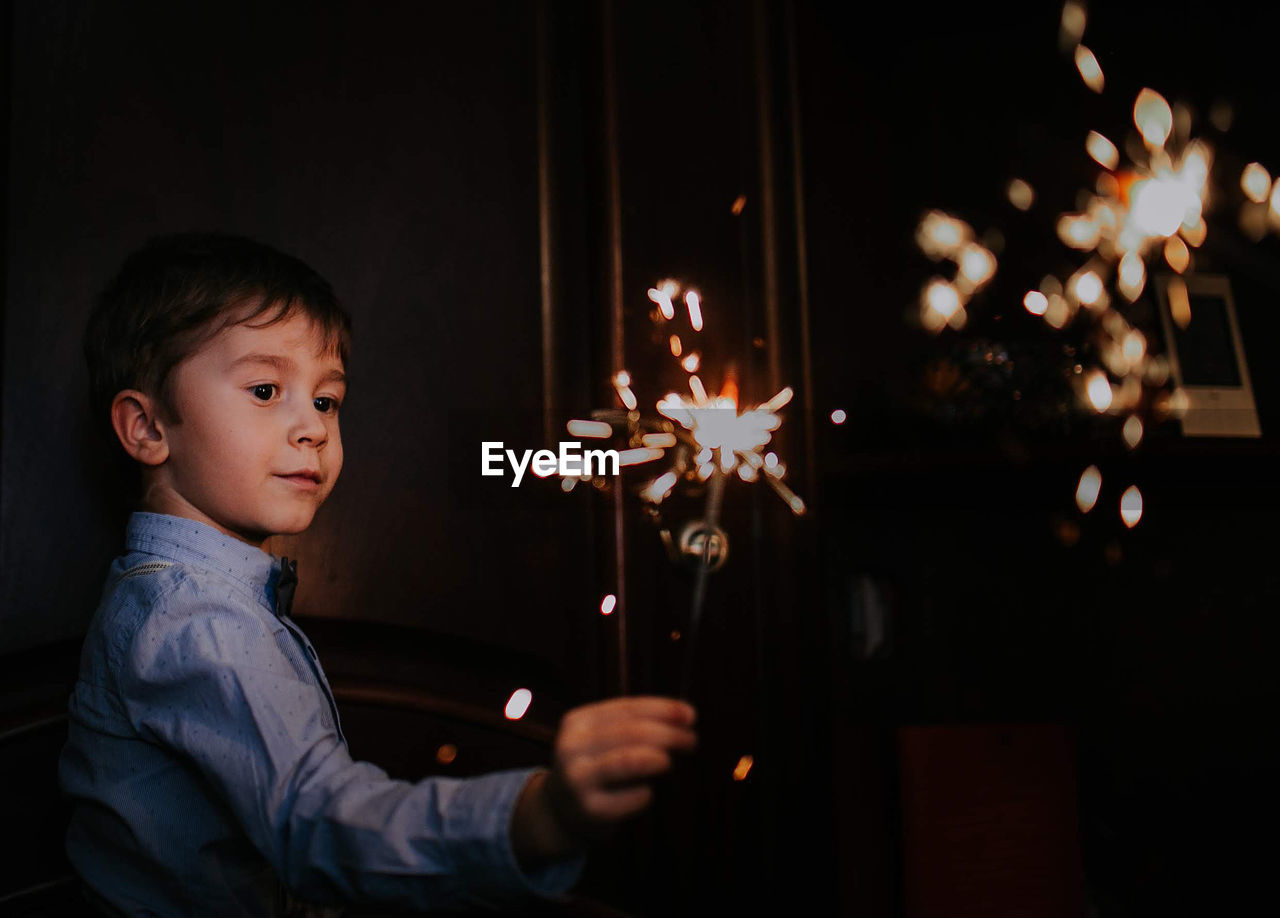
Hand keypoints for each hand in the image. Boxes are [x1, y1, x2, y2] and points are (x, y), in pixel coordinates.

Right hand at [512, 696, 696, 865]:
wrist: (560, 813)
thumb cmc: (597, 767)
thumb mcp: (603, 738)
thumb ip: (637, 724)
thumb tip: (686, 716)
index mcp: (577, 721)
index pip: (628, 708)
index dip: (663, 709)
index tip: (691, 715)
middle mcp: (572, 747)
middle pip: (633, 732)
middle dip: (670, 734)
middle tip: (692, 741)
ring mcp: (578, 779)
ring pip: (631, 760)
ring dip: (661, 759)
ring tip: (670, 763)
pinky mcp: (591, 810)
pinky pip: (635, 796)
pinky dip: (648, 792)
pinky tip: (644, 792)